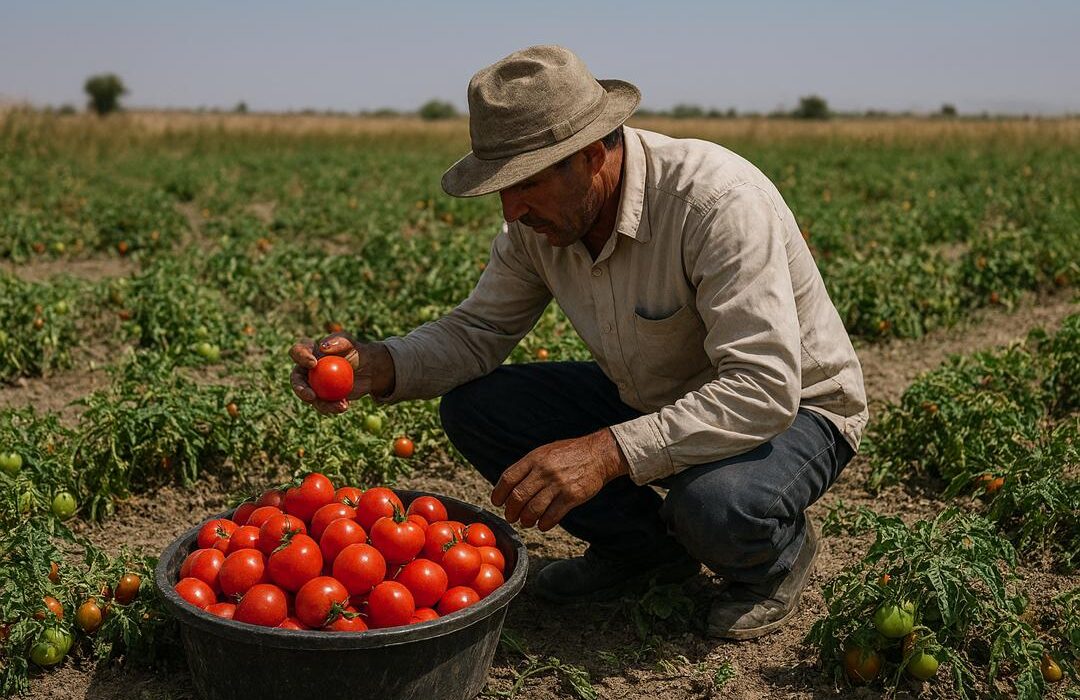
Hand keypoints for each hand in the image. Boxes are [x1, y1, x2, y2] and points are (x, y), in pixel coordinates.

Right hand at [289, 334, 394, 414]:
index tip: (313, 363)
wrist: (368, 370)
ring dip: (321, 404)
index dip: (301, 357)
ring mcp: (313, 385)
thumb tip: (323, 347)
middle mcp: (306, 370)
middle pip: (296, 380)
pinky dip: (332, 407)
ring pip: (309, 397)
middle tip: (312, 396)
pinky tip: (344, 406)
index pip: (298, 352)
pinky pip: (323, 405)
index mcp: (309, 352)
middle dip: (300, 389)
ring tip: (340, 405)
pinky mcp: (322, 397)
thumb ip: (338, 340)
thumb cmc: (357, 352)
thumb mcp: (351, 343)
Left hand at [491, 428, 629, 530]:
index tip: (498, 502)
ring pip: (533, 510)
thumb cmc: (569, 454)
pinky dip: (544, 524)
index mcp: (534, 459)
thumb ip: (527, 467)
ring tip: (526, 522)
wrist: (598, 454)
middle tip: (511, 517)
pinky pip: (552, 516)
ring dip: (526, 520)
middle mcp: (544, 471)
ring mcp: (558, 484)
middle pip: (518, 497)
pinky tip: (542, 524)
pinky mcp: (572, 496)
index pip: (508, 479)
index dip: (499, 494)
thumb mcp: (544, 452)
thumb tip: (508, 487)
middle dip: (511, 512)